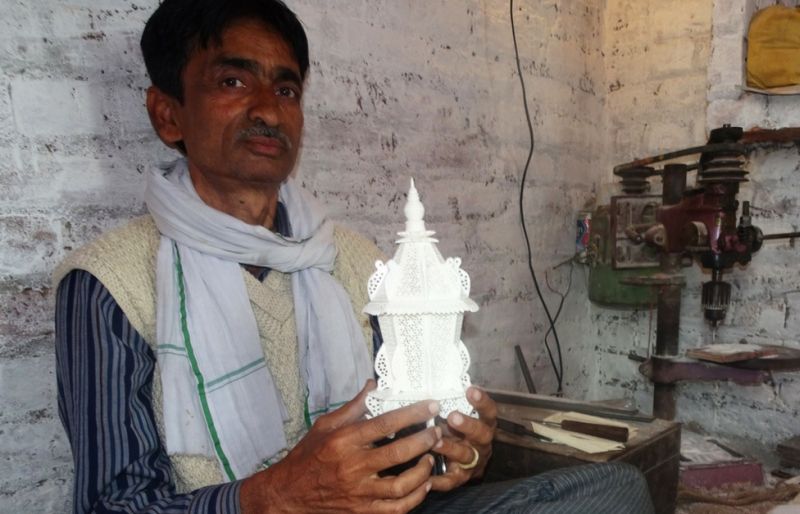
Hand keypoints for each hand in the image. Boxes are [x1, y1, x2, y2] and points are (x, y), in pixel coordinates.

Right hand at [241, 380, 441, 512]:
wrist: (288, 494)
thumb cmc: (308, 456)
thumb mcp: (325, 426)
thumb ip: (353, 407)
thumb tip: (373, 385)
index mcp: (344, 441)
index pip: (385, 423)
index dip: (412, 413)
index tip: (431, 406)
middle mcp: (352, 466)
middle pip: (398, 453)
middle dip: (424, 440)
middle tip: (437, 431)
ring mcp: (359, 492)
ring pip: (402, 484)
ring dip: (423, 471)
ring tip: (430, 457)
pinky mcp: (362, 511)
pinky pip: (396, 508)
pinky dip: (415, 498)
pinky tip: (423, 485)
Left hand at [429, 386, 495, 491]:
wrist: (469, 465)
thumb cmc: (460, 433)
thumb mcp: (460, 419)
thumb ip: (451, 407)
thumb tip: (431, 394)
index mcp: (484, 425)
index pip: (489, 412)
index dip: (482, 402)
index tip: (471, 390)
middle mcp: (481, 444)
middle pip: (481, 434)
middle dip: (468, 425)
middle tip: (453, 416)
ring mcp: (473, 462)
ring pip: (465, 455)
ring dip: (450, 448)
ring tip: (435, 441)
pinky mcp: (460, 478)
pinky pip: (450, 480)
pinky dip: (438, 479)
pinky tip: (426, 474)